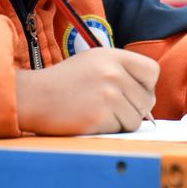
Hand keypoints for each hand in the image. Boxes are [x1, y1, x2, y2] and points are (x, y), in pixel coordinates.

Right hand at [15, 48, 158, 134]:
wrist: (34, 96)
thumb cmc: (65, 82)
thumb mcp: (93, 62)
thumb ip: (121, 72)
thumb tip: (149, 100)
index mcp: (113, 56)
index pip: (152, 71)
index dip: (146, 85)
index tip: (132, 92)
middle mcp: (113, 73)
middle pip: (147, 100)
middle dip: (134, 108)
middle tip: (110, 107)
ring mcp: (108, 95)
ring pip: (136, 119)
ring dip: (121, 121)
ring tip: (97, 112)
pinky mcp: (100, 117)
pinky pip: (121, 130)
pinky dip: (109, 129)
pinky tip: (90, 119)